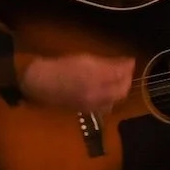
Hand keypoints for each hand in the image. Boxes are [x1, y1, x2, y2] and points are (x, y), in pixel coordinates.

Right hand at [19, 52, 135, 111]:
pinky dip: (109, 97)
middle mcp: (97, 98)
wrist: (39, 82)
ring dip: (118, 89)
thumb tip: (130, 62)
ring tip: (115, 78)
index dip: (128, 69)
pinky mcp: (86, 109)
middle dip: (125, 80)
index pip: (123, 79)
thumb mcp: (87, 60)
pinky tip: (105, 90)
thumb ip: (110, 63)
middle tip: (124, 69)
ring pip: (114, 100)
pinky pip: (104, 105)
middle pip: (121, 92)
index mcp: (98, 84)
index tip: (129, 60)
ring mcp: (92, 106)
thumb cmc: (62, 66)